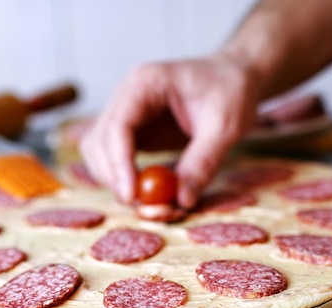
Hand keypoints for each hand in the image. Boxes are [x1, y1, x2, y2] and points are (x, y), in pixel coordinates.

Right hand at [79, 54, 258, 208]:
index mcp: (146, 83)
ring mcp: (126, 113)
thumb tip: (181, 200)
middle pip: (99, 140)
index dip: (119, 163)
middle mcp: (127, 96)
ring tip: (145, 199)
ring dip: (113, 178)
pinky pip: (113, 157)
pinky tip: (144, 190)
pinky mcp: (133, 131)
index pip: (118, 124)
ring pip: (98, 151)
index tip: (131, 194)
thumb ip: (203, 161)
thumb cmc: (231, 91)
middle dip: (113, 175)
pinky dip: (122, 177)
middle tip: (140, 204)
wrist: (233, 78)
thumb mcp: (226, 126)